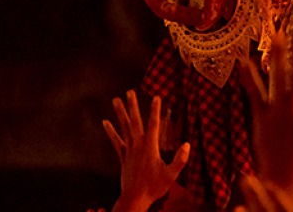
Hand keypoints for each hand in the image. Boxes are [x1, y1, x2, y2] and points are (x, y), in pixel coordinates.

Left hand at [102, 90, 189, 211]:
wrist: (134, 199)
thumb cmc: (154, 187)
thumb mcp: (171, 174)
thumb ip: (180, 160)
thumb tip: (187, 144)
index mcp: (150, 148)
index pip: (153, 125)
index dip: (155, 110)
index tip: (156, 97)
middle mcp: (137, 146)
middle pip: (135, 122)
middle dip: (133, 106)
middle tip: (130, 92)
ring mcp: (128, 151)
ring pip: (124, 128)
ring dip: (120, 113)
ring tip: (116, 100)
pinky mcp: (123, 157)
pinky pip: (116, 141)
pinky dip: (111, 131)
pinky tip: (105, 122)